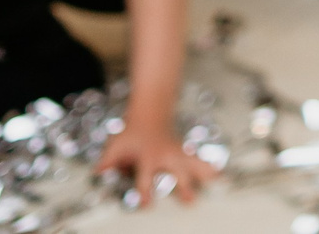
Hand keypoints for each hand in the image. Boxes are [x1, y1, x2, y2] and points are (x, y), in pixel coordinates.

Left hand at [96, 121, 218, 205]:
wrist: (150, 113)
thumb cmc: (132, 133)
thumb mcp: (117, 145)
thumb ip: (108, 160)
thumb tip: (97, 172)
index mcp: (148, 157)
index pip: (145, 177)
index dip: (145, 191)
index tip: (147, 205)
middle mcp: (166, 155)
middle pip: (177, 171)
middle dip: (184, 185)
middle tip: (191, 201)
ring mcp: (178, 153)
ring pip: (193, 164)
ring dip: (204, 174)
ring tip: (217, 182)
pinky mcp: (184, 152)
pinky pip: (198, 160)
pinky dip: (209, 167)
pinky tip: (220, 175)